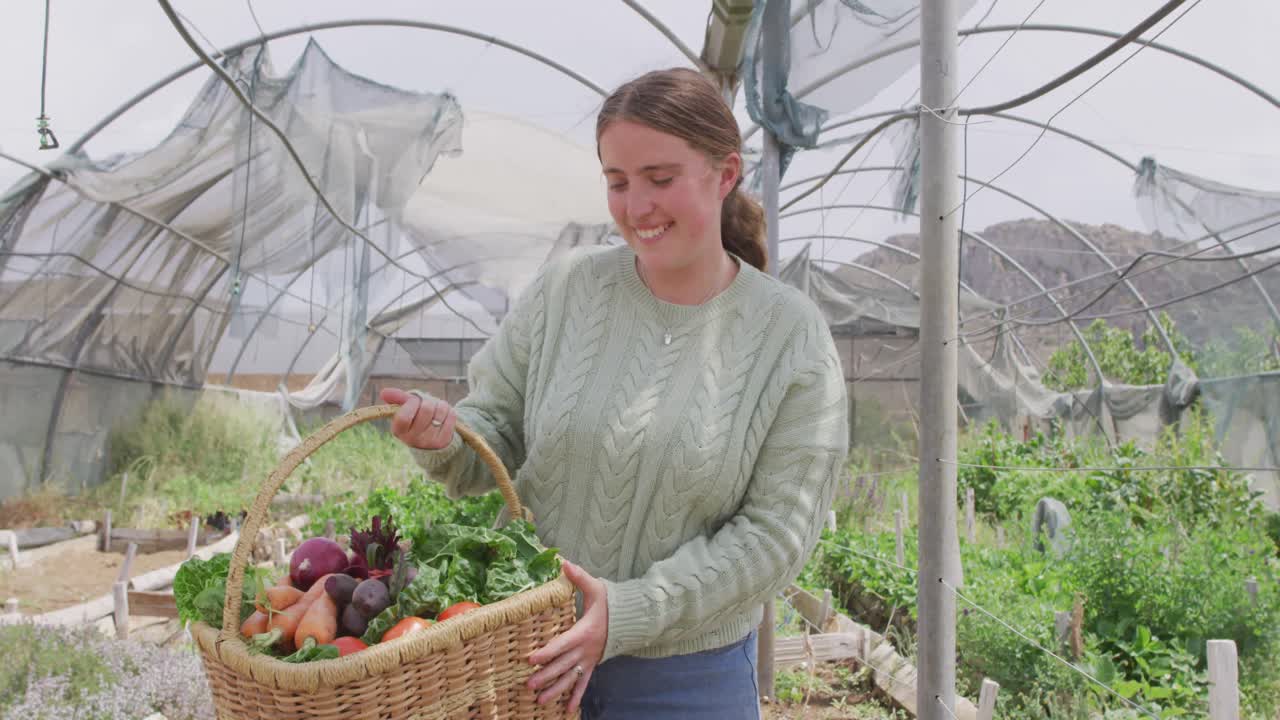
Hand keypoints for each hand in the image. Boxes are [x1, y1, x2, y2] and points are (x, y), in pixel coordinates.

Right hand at [379, 387, 456, 450]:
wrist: (432, 438)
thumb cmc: (417, 418)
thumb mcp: (406, 408)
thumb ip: (397, 399)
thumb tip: (383, 392)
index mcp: (398, 431)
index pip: (403, 417)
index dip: (411, 403)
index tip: (414, 400)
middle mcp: (412, 440)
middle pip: (426, 409)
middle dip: (428, 402)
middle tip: (427, 406)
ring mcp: (429, 442)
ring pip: (440, 411)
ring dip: (440, 405)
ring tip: (435, 411)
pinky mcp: (444, 441)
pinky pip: (451, 416)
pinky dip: (449, 411)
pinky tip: (444, 418)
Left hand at [527, 560, 607, 710]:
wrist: (630, 620)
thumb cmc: (610, 604)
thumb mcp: (596, 588)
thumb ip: (579, 577)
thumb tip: (564, 562)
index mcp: (583, 632)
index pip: (562, 644)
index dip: (547, 652)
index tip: (531, 659)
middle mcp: (585, 650)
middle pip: (563, 665)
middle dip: (545, 675)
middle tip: (529, 684)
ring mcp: (589, 660)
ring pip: (570, 678)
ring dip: (555, 690)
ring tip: (540, 701)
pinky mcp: (592, 666)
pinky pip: (583, 684)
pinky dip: (575, 697)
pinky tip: (567, 710)